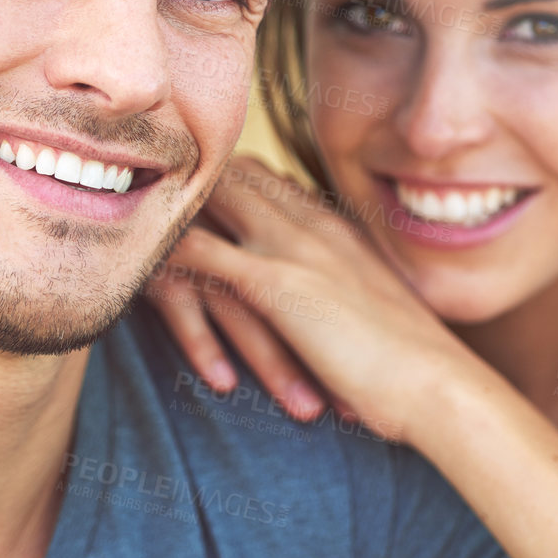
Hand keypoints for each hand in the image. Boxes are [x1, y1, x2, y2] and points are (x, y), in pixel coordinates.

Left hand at [147, 155, 472, 440]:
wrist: (440, 385)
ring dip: (167, 201)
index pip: (272, 180)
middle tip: (137, 176)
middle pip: (236, 173)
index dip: (229, 177)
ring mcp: (295, 248)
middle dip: (188, 172)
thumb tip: (340, 309)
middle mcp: (315, 224)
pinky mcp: (278, 284)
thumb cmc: (419, 366)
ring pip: (214, 200)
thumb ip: (353, 297)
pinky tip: (127, 255)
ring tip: (117, 198)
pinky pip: (202, 255)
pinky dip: (162, 251)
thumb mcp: (381, 316)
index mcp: (339, 230)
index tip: (191, 181)